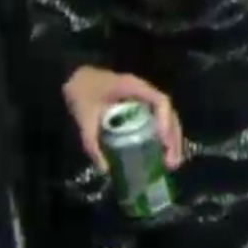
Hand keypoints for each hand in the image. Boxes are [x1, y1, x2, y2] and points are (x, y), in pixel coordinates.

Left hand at [63, 66, 181, 172]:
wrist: (73, 78)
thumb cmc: (81, 92)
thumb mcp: (84, 118)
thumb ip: (92, 142)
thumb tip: (105, 169)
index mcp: (133, 87)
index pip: (160, 101)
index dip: (166, 120)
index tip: (164, 141)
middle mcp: (144, 91)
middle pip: (169, 113)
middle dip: (173, 137)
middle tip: (172, 162)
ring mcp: (144, 99)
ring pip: (166, 117)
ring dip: (172, 139)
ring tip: (171, 162)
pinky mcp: (140, 106)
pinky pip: (157, 120)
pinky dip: (163, 136)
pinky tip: (162, 153)